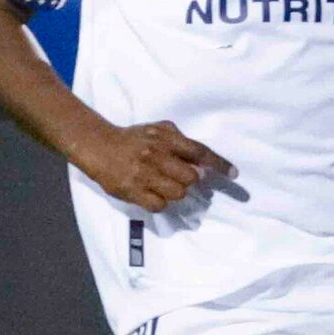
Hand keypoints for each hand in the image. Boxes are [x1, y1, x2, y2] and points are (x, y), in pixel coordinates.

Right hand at [75, 119, 231, 213]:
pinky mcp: (133, 191)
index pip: (199, 152)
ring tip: (163, 184)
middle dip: (190, 180)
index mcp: (165, 140)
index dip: (219, 164)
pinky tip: (152, 193)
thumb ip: (180, 141)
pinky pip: (159, 205)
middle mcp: (156, 156)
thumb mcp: (157, 130)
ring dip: (175, 192)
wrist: (99, 146)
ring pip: (178, 193)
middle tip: (178, 177)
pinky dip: (160, 202)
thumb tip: (201, 159)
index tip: (234, 174)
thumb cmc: (133, 139)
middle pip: (191, 178)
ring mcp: (144, 175)